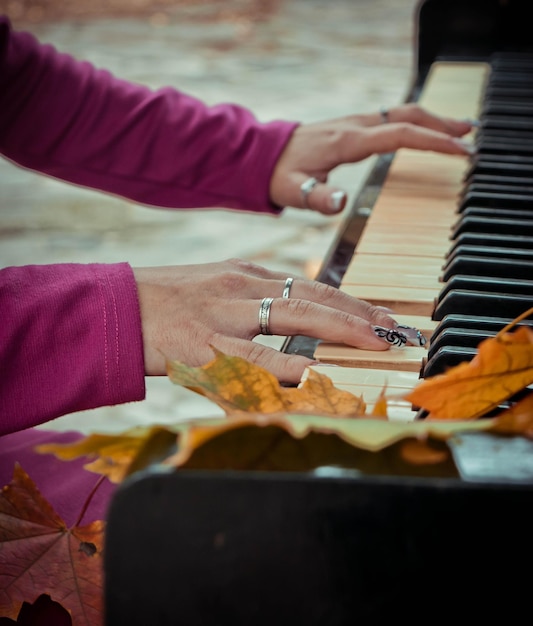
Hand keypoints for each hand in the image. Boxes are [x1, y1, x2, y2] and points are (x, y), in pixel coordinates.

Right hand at [133, 258, 423, 383]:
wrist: (115, 308)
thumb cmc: (168, 300)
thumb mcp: (218, 286)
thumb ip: (257, 297)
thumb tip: (296, 313)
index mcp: (246, 275)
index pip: (312, 285)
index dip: (352, 300)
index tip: (384, 314)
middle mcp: (241, 290)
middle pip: (313, 298)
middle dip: (360, 314)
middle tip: (396, 329)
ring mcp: (223, 318)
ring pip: (291, 321)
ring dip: (339, 332)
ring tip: (376, 345)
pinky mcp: (202, 348)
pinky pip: (249, 360)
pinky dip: (283, 368)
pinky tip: (312, 375)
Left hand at [270, 103, 474, 214]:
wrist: (262, 156)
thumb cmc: (279, 175)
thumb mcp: (294, 191)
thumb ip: (318, 197)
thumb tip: (341, 204)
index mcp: (347, 141)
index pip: (399, 134)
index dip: (432, 141)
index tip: (459, 150)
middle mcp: (354, 126)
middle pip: (407, 115)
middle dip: (441, 124)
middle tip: (470, 136)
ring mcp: (354, 123)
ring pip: (400, 113)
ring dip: (431, 119)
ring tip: (459, 130)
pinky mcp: (352, 127)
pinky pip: (390, 119)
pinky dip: (414, 122)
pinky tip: (423, 131)